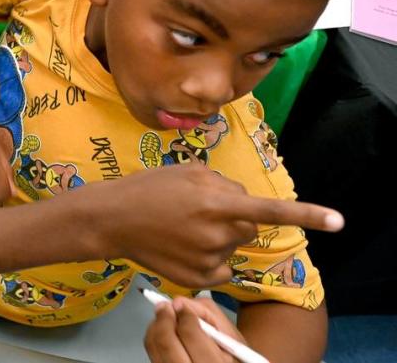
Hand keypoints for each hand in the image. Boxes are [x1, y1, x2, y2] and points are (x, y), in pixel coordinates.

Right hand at [96, 164, 342, 288]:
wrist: (111, 220)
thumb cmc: (147, 188)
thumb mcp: (187, 171)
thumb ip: (223, 184)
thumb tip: (242, 200)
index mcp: (215, 202)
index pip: (269, 210)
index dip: (306, 215)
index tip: (338, 221)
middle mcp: (216, 233)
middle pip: (249, 226)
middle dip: (235, 216)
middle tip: (201, 208)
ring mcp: (207, 259)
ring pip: (233, 245)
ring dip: (219, 235)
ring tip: (183, 225)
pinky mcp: (198, 278)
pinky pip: (221, 267)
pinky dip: (209, 257)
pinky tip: (182, 245)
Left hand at [145, 296, 244, 362]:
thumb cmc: (230, 350)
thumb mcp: (227, 331)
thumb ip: (205, 311)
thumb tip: (178, 301)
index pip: (190, 334)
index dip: (184, 314)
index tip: (180, 303)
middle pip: (166, 343)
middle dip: (164, 318)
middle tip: (166, 306)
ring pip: (154, 344)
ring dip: (157, 324)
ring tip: (166, 316)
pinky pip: (151, 349)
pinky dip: (155, 334)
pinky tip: (165, 330)